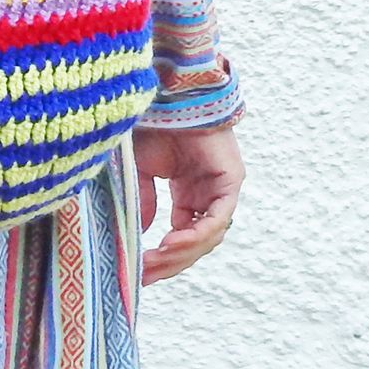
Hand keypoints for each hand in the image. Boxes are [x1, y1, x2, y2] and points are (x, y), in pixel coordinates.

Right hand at [132, 124, 242, 286]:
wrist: (168, 93)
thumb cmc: (154, 124)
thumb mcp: (139, 171)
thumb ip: (142, 201)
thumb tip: (138, 233)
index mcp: (189, 194)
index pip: (182, 237)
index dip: (162, 258)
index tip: (137, 273)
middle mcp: (208, 195)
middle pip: (194, 244)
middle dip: (168, 263)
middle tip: (143, 275)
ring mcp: (221, 190)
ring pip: (207, 238)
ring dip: (180, 254)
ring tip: (153, 261)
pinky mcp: (230, 182)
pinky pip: (216, 220)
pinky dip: (194, 235)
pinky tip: (171, 243)